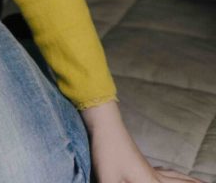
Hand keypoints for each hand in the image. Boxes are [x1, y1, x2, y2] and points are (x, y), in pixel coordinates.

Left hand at [81, 101, 204, 182]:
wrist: (104, 126)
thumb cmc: (107, 153)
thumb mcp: (109, 180)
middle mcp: (154, 176)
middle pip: (180, 182)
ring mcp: (148, 167)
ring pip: (174, 176)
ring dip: (187, 180)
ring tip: (199, 182)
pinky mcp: (140, 161)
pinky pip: (165, 171)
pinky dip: (175, 174)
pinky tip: (169, 173)